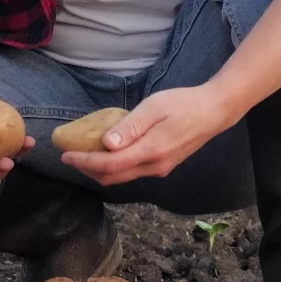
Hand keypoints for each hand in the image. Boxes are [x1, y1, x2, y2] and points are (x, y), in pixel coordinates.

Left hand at [60, 83, 238, 187]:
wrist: (214, 112)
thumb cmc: (183, 104)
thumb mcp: (154, 107)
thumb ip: (130, 127)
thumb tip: (106, 144)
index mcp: (151, 151)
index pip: (109, 165)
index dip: (84, 162)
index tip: (66, 155)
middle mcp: (155, 166)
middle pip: (113, 177)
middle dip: (88, 170)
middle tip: (71, 156)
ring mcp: (160, 168)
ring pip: (123, 177)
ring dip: (101, 170)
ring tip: (85, 154)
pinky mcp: (163, 165)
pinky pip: (133, 171)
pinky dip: (115, 166)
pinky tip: (109, 151)